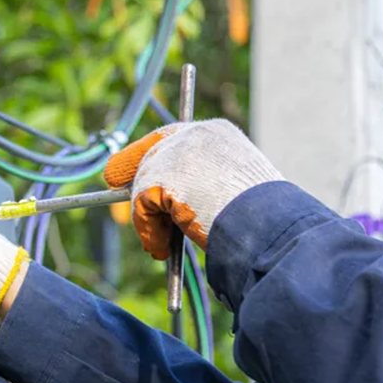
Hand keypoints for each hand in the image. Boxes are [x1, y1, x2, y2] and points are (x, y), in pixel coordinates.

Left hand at [104, 118, 283, 259]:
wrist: (266, 225)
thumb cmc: (260, 219)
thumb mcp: (231, 193)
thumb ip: (199, 187)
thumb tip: (165, 206)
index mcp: (217, 134)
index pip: (171, 138)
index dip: (144, 157)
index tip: (117, 176)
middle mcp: (195, 133)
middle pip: (149, 157)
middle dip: (139, 192)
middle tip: (147, 228)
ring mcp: (177, 152)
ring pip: (144, 185)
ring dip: (149, 220)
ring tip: (163, 245)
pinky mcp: (161, 175)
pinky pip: (141, 207)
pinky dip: (148, 231)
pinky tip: (161, 248)